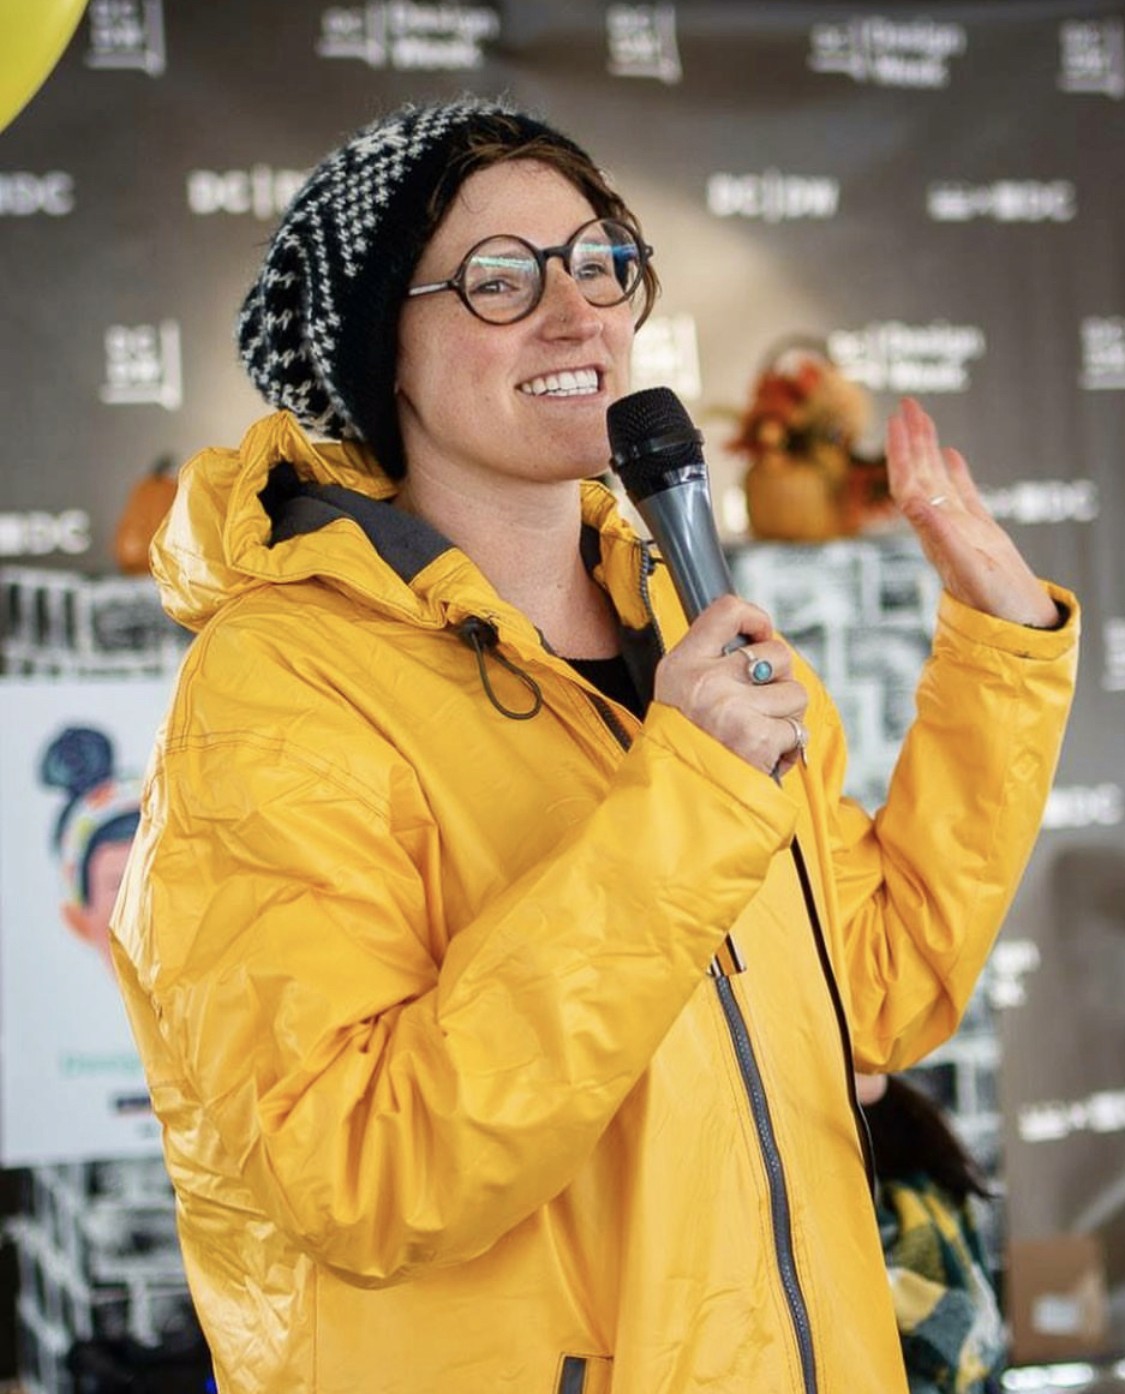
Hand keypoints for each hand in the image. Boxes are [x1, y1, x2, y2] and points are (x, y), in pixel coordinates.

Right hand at [654, 595, 808, 775]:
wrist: (678, 799)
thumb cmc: (684, 746)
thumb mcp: (679, 694)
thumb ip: (712, 663)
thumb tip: (762, 641)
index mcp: (682, 665)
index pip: (726, 611)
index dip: (755, 618)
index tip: (761, 634)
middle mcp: (706, 682)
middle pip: (777, 654)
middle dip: (779, 681)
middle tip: (759, 706)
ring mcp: (732, 709)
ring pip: (795, 693)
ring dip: (787, 717)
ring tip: (759, 735)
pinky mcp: (758, 737)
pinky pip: (797, 731)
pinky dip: (788, 747)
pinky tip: (764, 756)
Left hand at [886, 397, 1057, 627]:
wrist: (1014, 629)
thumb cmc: (993, 606)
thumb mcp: (966, 568)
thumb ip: (939, 534)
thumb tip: (911, 501)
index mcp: (933, 532)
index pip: (908, 483)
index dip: (900, 452)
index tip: (896, 420)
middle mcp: (941, 526)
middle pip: (919, 474)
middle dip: (911, 438)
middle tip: (907, 402)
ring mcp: (960, 528)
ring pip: (939, 479)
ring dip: (927, 448)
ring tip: (921, 416)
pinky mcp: (981, 533)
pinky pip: (963, 494)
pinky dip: (956, 471)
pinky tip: (951, 454)